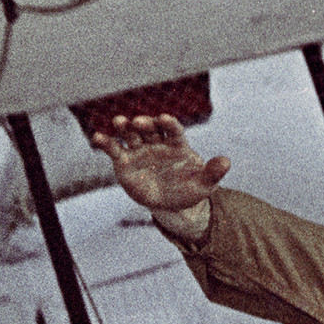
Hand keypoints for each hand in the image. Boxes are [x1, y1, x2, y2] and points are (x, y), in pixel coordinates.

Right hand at [91, 114, 229, 213]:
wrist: (171, 205)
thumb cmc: (190, 190)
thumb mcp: (205, 184)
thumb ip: (213, 172)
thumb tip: (227, 162)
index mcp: (176, 144)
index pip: (173, 130)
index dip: (169, 124)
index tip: (165, 119)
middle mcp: (156, 143)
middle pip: (149, 129)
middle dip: (145, 124)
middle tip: (139, 121)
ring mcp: (139, 150)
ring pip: (130, 134)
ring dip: (124, 127)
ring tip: (119, 122)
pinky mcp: (124, 162)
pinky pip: (113, 149)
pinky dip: (105, 142)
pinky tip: (97, 137)